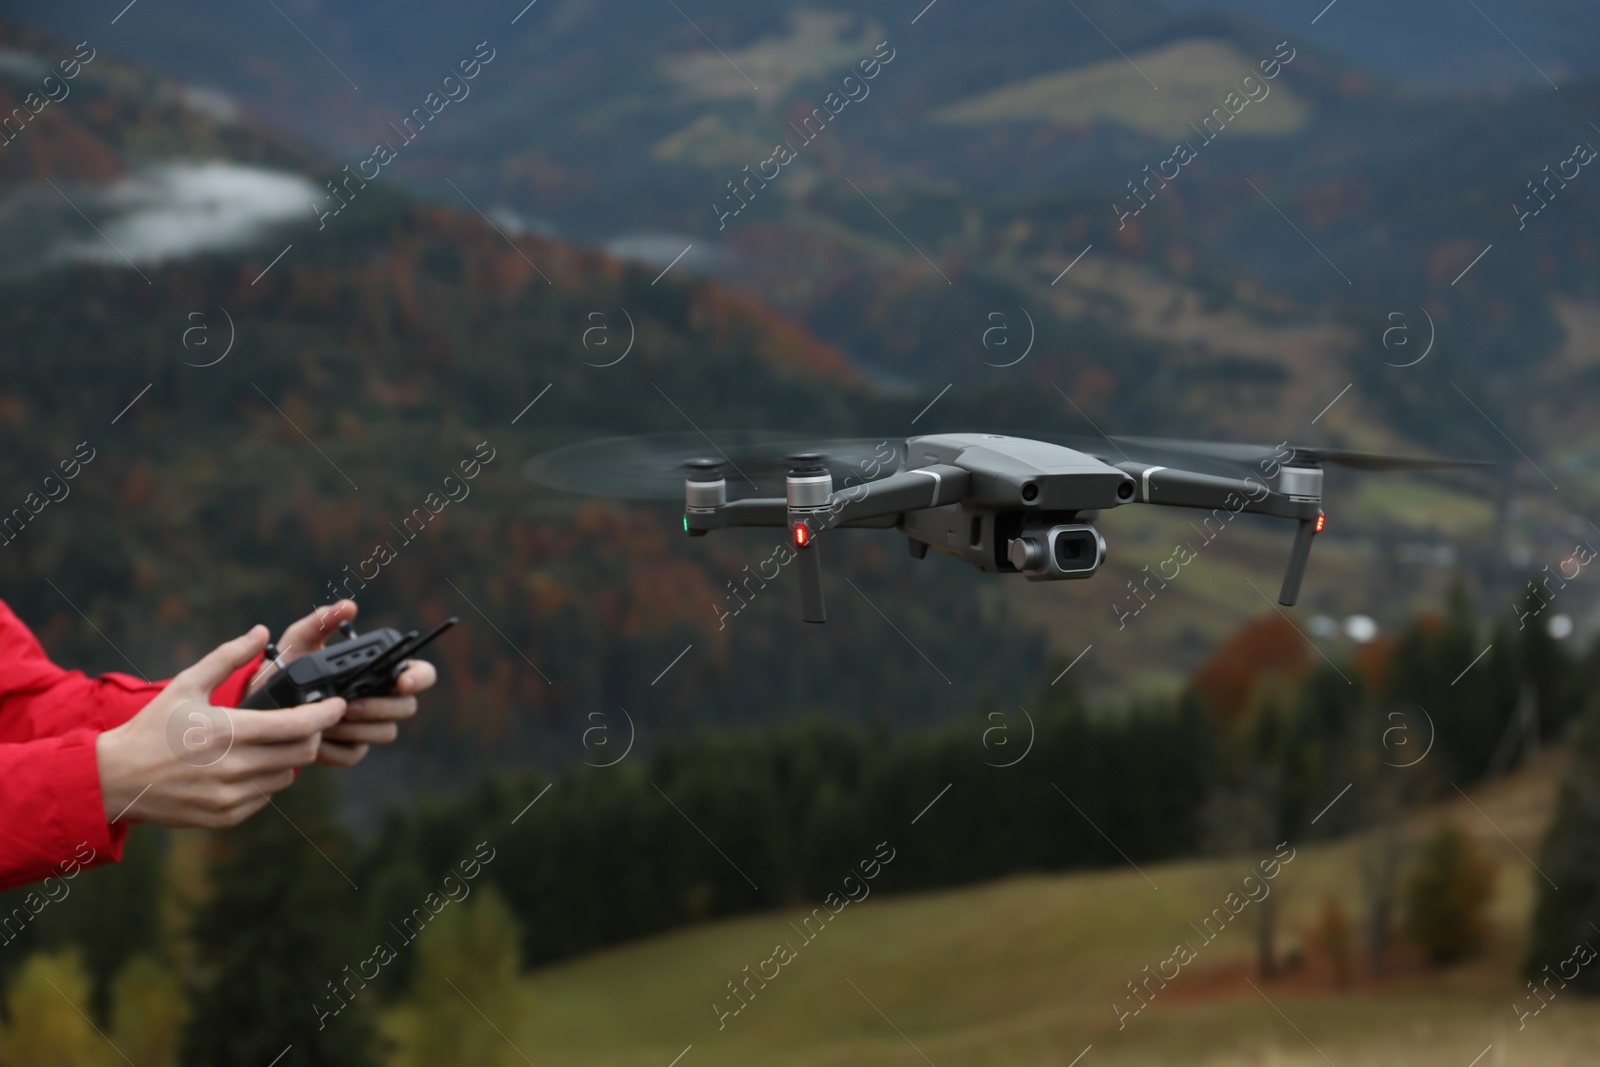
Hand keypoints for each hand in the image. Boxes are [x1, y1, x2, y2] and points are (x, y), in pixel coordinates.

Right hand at [96, 625, 344, 827]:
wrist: (115, 779)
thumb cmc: (153, 727)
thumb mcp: (186, 684)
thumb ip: (227, 657)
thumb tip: (261, 631)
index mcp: (229, 731)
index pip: (299, 725)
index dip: (326, 714)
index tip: (337, 704)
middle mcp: (234, 768)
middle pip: (302, 752)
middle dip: (312, 734)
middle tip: (306, 721)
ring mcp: (231, 797)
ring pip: (287, 775)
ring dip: (289, 757)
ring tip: (273, 741)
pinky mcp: (226, 817)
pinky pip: (266, 796)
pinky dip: (268, 779)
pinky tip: (250, 764)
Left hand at [251, 600, 436, 767]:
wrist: (260, 705)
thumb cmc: (285, 667)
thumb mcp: (298, 641)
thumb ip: (322, 621)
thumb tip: (349, 606)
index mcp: (380, 670)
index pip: (420, 673)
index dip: (419, 678)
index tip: (402, 682)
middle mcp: (382, 698)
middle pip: (406, 707)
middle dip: (379, 707)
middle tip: (348, 704)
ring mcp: (369, 727)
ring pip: (385, 732)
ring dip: (356, 727)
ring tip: (324, 720)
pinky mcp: (350, 750)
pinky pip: (354, 753)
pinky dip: (334, 747)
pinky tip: (314, 737)